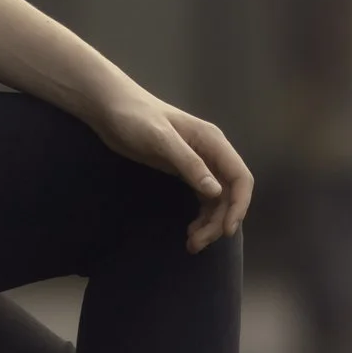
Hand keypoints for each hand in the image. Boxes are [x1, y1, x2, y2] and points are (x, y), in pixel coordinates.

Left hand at [88, 88, 253, 250]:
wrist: (112, 108)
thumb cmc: (136, 118)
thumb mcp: (161, 139)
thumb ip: (189, 163)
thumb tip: (216, 192)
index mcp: (212, 142)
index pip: (239, 177)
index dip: (239, 205)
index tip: (226, 230)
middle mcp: (211, 153)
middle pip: (229, 194)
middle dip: (219, 221)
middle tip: (197, 244)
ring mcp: (198, 163)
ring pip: (217, 200)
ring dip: (209, 223)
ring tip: (192, 244)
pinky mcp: (184, 171)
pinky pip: (202, 198)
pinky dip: (201, 217)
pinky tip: (190, 231)